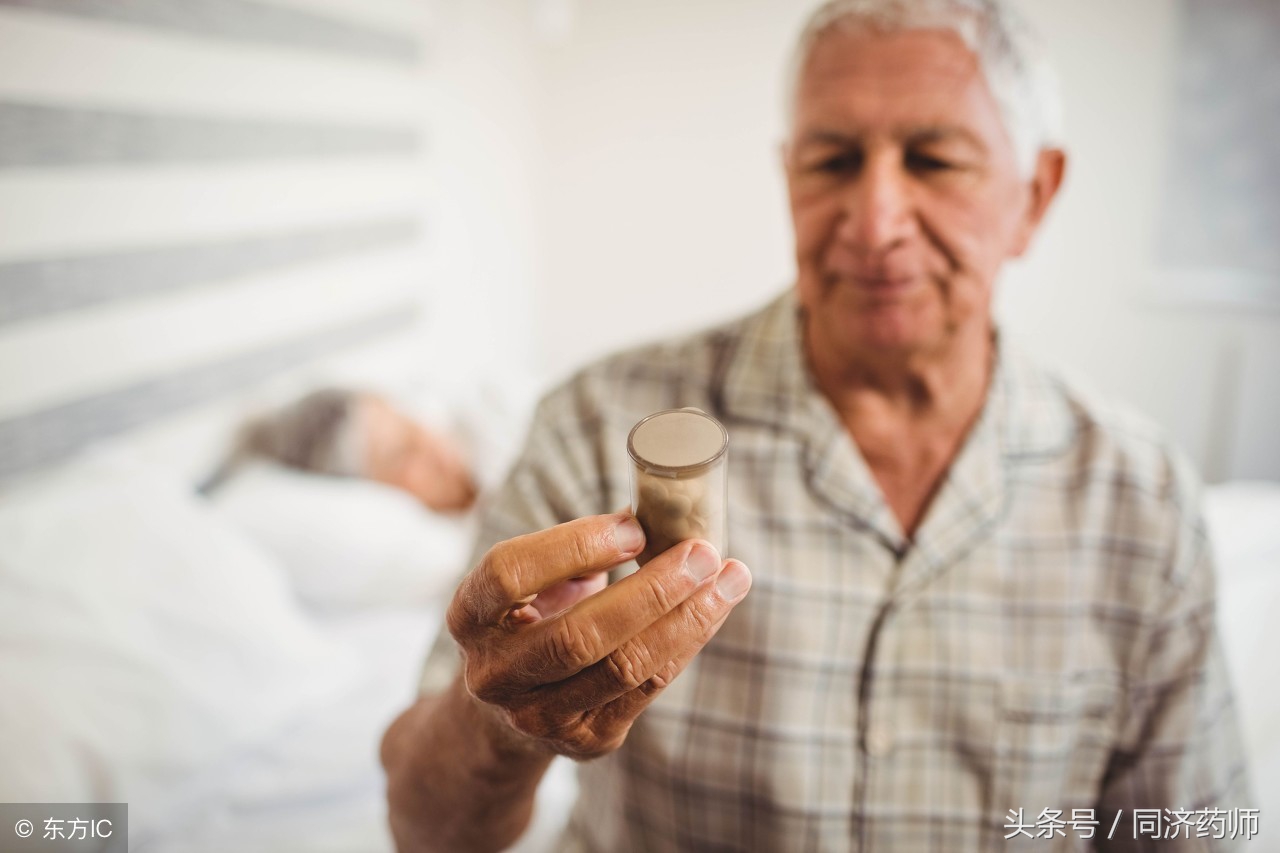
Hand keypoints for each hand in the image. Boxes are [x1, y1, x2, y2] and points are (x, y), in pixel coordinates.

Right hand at [445, 512, 750, 759]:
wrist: (504, 717)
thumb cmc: (531, 621)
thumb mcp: (532, 585)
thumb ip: (576, 553)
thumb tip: (655, 516)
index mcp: (469, 617)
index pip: (509, 574)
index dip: (574, 547)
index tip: (634, 527)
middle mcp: (495, 673)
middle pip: (578, 634)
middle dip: (652, 590)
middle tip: (702, 552)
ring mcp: (537, 715)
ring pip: (622, 668)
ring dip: (686, 619)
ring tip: (729, 578)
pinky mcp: (584, 740)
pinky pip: (647, 688)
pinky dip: (686, 643)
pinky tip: (713, 609)